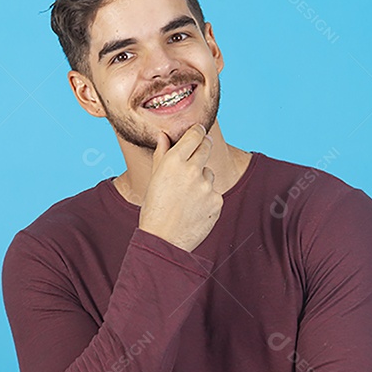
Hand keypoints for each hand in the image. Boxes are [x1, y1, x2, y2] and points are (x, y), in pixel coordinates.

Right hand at [137, 123, 222, 252]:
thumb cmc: (154, 209)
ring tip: (186, 197)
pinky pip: (214, 193)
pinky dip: (206, 198)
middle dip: (203, 147)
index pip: (195, 134)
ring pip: (209, 173)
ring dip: (201, 179)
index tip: (199, 131)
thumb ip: (162, 154)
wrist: (163, 240)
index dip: (198, 131)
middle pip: (206, 146)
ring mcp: (206, 186)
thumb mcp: (154, 179)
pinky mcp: (217, 201)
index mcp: (174, 161)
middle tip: (197, 155)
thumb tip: (164, 135)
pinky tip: (193, 209)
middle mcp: (192, 170)